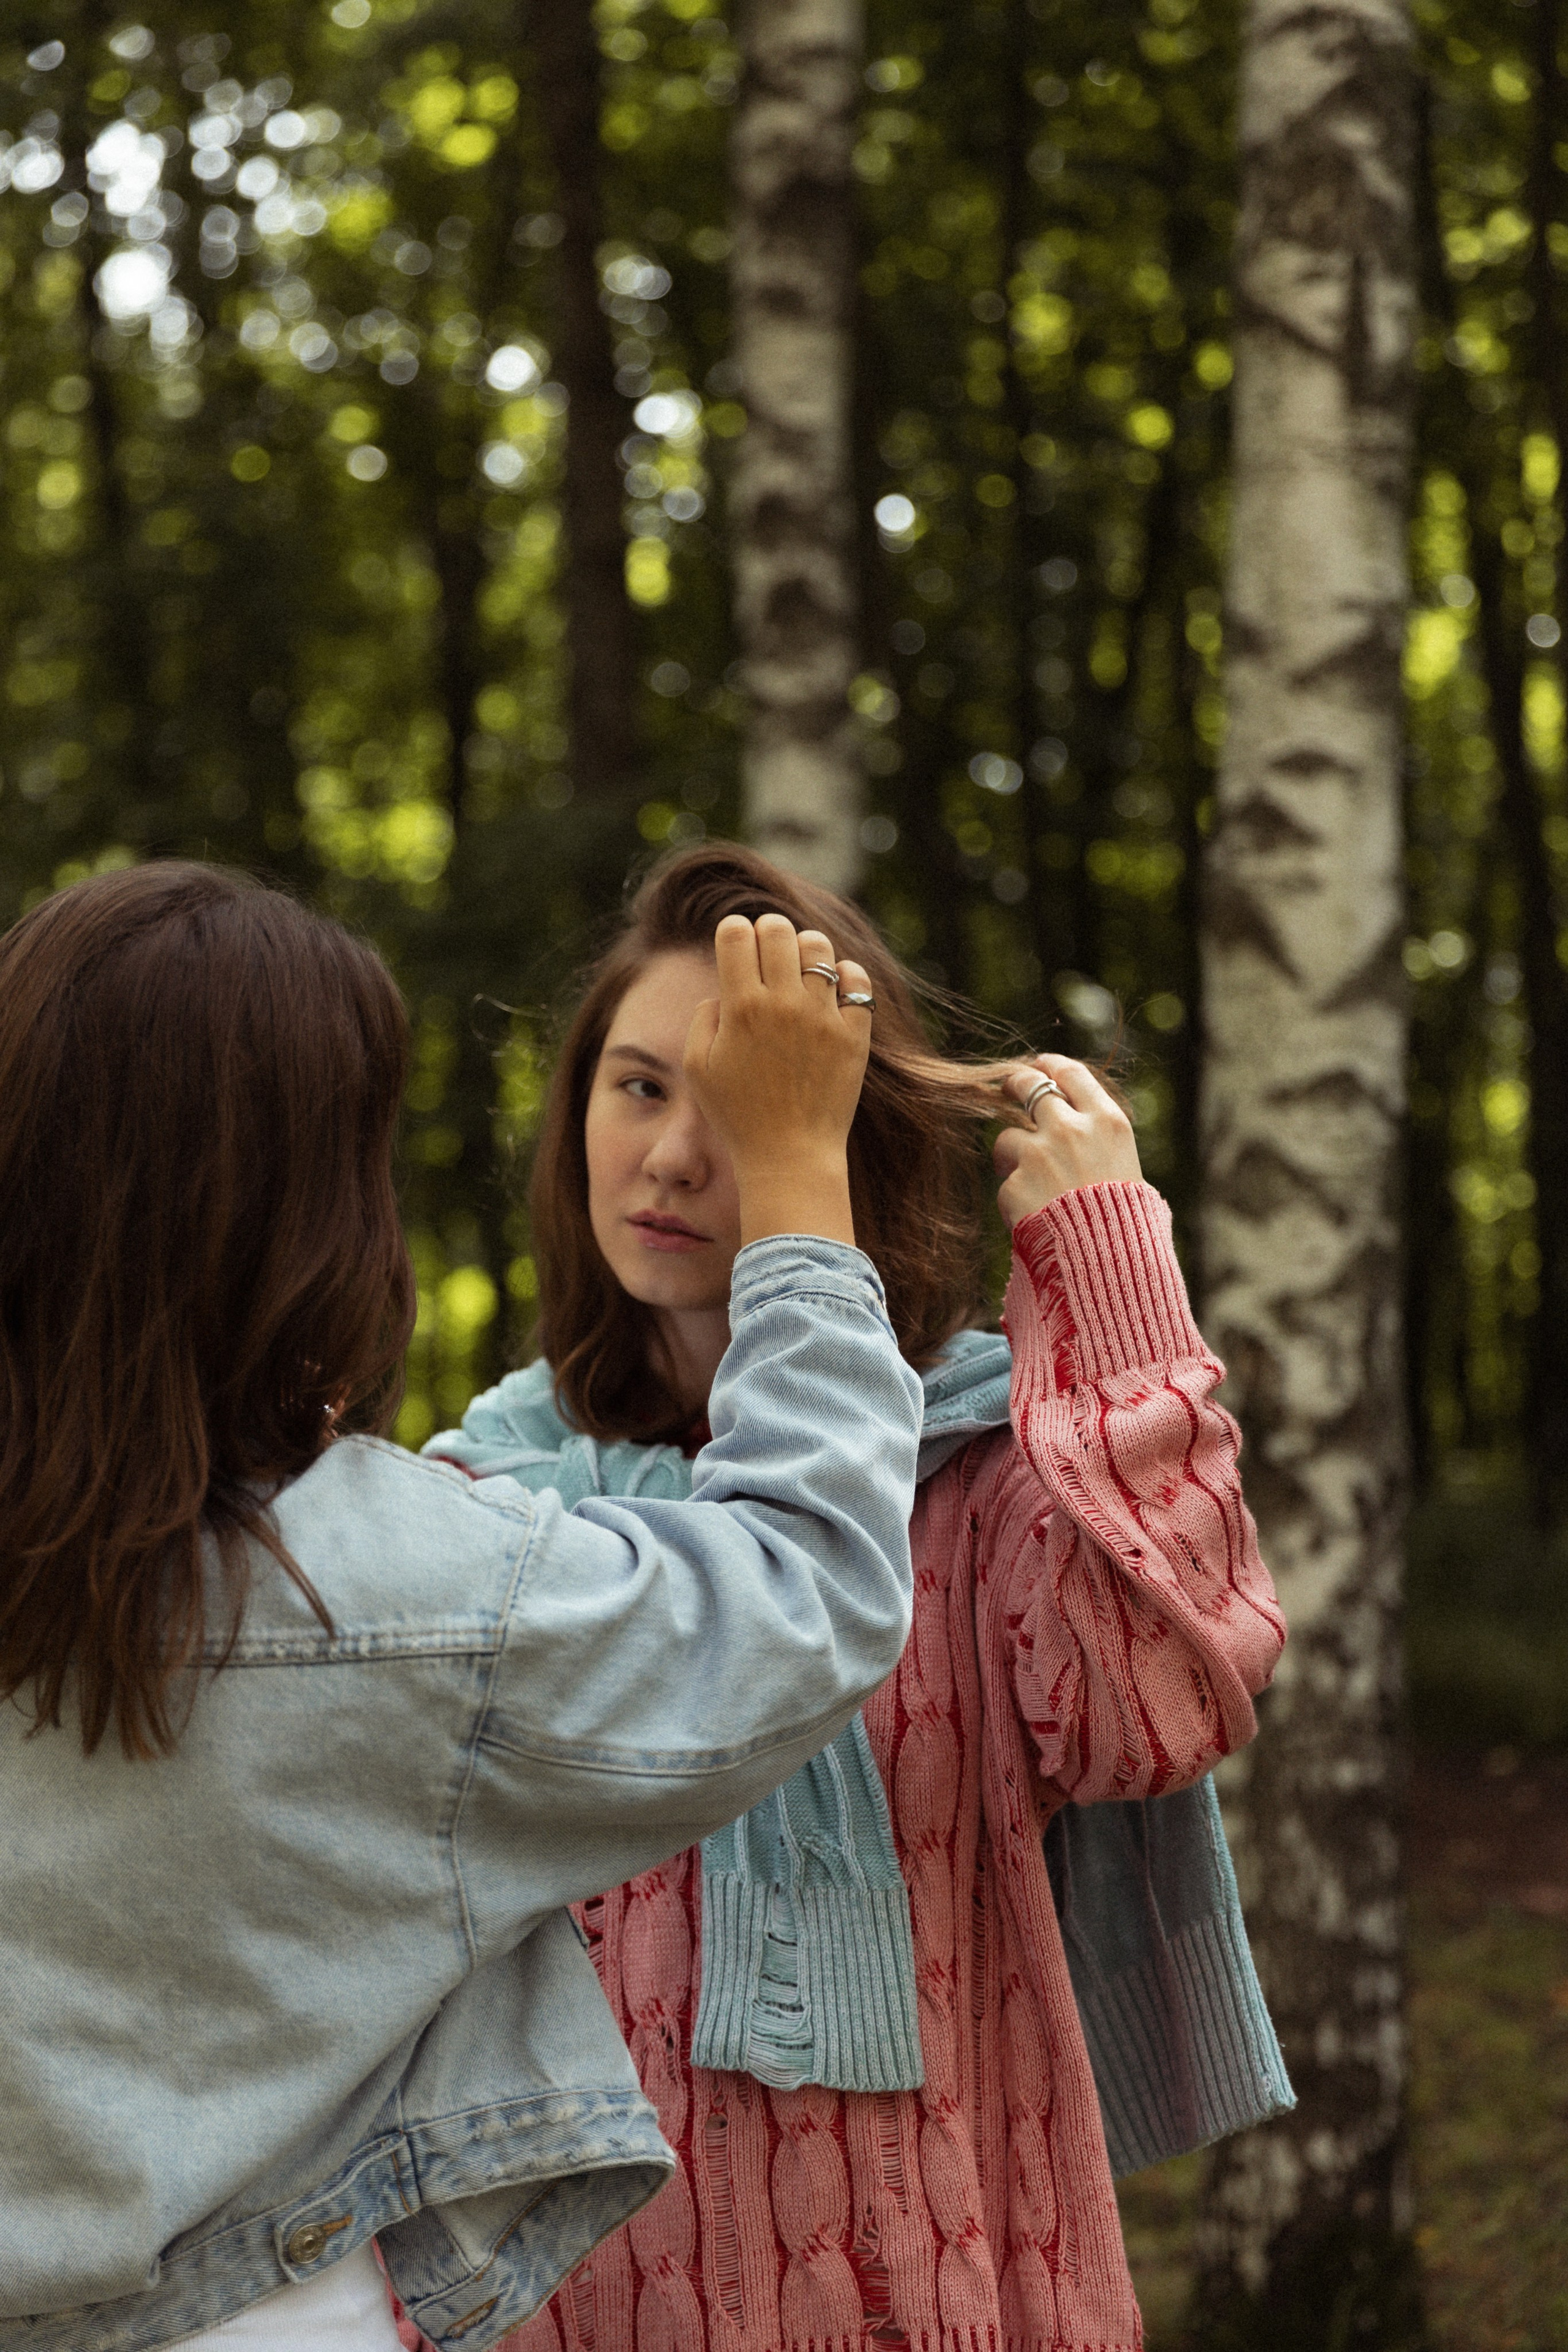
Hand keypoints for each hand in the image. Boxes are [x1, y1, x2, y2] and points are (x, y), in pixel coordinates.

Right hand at [683, 913, 872, 1246]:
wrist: (789, 1154)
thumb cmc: (737, 1114)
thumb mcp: (698, 1067)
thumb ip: (704, 1016)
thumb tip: (725, 988)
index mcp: (740, 1007)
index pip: (736, 932)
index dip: (733, 931)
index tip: (737, 945)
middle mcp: (783, 1004)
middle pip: (778, 928)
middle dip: (769, 931)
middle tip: (769, 950)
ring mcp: (822, 1017)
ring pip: (819, 947)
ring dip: (807, 948)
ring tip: (802, 969)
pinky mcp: (853, 1034)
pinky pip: (857, 980)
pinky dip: (845, 976)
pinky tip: (833, 991)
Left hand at [991, 1053, 1141, 1228]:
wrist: (1111, 1263)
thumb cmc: (1126, 1220)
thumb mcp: (1125, 1165)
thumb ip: (1096, 1137)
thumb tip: (1068, 1116)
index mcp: (1107, 1122)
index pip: (1071, 1073)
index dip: (1050, 1065)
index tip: (1039, 1065)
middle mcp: (1072, 1129)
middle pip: (1028, 1086)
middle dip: (1015, 1084)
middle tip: (1009, 1089)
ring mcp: (1039, 1154)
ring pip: (1008, 1137)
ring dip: (1012, 1156)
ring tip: (1033, 1186)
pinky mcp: (1015, 1184)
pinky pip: (1007, 1184)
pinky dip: (1016, 1200)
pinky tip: (1035, 1216)